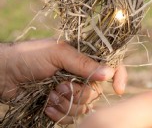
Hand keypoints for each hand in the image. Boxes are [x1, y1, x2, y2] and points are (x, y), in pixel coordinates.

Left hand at [0, 39, 126, 123]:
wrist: (5, 73)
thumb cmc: (30, 56)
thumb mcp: (58, 54)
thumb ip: (84, 63)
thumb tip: (109, 73)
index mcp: (84, 60)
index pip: (111, 66)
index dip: (119, 77)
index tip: (119, 89)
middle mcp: (81, 76)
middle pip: (97, 93)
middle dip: (79, 93)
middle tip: (60, 86)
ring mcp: (71, 92)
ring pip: (84, 107)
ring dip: (66, 104)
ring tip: (50, 95)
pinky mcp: (60, 105)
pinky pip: (70, 117)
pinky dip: (58, 114)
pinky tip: (46, 105)